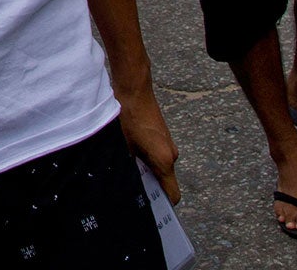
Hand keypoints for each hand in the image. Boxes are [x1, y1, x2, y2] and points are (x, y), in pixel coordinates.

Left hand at [114, 74, 180, 203]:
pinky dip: (148, 157)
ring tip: (127, 165)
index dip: (163, 205)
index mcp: (164, 161)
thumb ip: (127, 168)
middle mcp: (171, 154)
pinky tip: (130, 151)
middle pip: (164, 181)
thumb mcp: (123, 147)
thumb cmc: (128, 116)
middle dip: (150, 186)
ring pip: (160, 167)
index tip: (149, 208)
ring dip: (147, 169)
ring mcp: (169, 144)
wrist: (134, 88)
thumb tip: (123, 183)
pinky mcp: (164, 136)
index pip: (173, 194)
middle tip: (130, 187)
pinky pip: (158, 154)